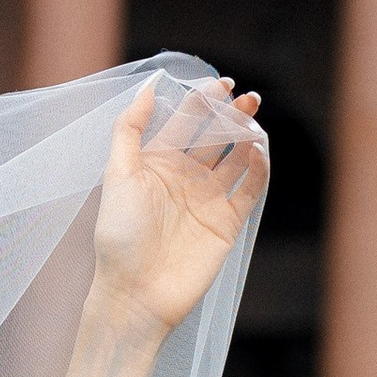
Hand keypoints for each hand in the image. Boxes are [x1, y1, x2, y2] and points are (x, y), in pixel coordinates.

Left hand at [89, 75, 268, 336]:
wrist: (136, 294)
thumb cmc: (118, 236)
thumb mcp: (117, 175)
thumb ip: (128, 129)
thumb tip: (147, 88)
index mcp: (155, 162)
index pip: (185, 121)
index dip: (202, 100)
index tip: (219, 83)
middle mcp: (184, 177)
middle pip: (215, 136)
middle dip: (231, 114)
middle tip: (248, 97)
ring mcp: (207, 199)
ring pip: (236, 159)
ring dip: (248, 137)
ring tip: (255, 119)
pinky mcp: (227, 223)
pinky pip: (250, 190)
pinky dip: (260, 170)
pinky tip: (260, 152)